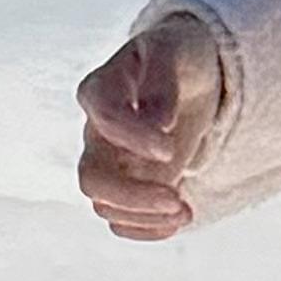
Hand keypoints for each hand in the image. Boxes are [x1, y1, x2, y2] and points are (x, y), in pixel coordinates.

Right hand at [76, 10, 224, 240]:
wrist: (188, 75)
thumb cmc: (178, 56)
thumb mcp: (175, 51)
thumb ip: (162, 80)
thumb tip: (158, 123)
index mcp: (103, 87)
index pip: (103, 115)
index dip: (132, 137)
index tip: (169, 148)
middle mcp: (97, 131)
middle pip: (92, 176)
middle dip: (133, 197)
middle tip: (178, 201)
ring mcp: (108, 162)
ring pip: (104, 205)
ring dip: (146, 217)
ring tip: (186, 210)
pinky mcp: (126, 185)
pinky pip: (120, 219)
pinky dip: (146, 229)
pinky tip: (177, 220)